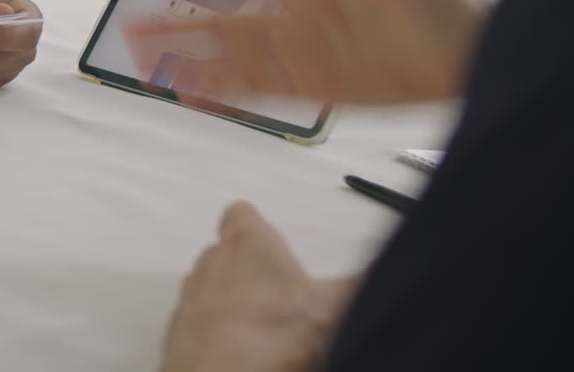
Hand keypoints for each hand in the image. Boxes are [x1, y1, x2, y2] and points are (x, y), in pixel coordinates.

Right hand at [127, 0, 487, 104]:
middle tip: (134, 28)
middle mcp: (299, 20)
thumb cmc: (441, 0)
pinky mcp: (318, 91)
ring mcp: (305, 57)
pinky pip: (263, 92)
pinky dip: (228, 92)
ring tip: (150, 66)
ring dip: (193, 63)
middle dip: (179, 27)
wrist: (472, 53)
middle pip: (226, 23)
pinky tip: (196, 93)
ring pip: (235, 60)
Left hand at [162, 202, 357, 371]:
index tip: (268, 235)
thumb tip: (395, 270)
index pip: (241, 215)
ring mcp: (189, 305)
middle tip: (281, 293)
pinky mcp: (178, 343)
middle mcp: (209, 267)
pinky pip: (198, 333)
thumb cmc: (270, 336)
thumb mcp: (338, 305)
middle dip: (248, 270)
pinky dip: (218, 341)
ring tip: (266, 332)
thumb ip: (367, 281)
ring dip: (231, 307)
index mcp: (245, 244)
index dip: (255, 225)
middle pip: (224, 255)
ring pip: (208, 294)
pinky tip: (246, 359)